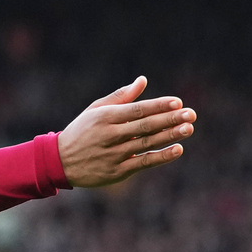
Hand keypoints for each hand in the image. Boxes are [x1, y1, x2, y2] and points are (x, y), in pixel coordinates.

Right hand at [57, 76, 195, 186]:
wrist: (60, 162)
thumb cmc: (82, 131)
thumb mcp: (96, 110)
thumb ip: (121, 97)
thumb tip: (143, 80)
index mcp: (104, 117)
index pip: (136, 110)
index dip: (157, 106)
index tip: (177, 102)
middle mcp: (109, 135)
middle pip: (144, 126)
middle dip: (168, 119)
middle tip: (191, 114)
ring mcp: (113, 155)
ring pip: (146, 144)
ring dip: (169, 136)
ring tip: (189, 128)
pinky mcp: (116, 172)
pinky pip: (143, 163)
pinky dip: (161, 157)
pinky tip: (177, 149)